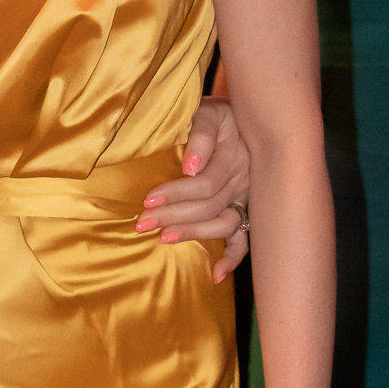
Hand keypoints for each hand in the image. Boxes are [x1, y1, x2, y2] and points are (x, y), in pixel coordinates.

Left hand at [137, 96, 250, 280]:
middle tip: (143, 224)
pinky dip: (232, 259)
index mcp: (233, 154)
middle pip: (209, 205)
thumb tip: (191, 167)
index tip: (148, 201)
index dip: (176, 194)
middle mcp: (242, 178)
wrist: (245, 115)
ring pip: (224, 223)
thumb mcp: (207, 111)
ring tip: (164, 239)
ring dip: (194, 234)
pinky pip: (244, 239)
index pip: (205, 182)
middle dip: (174, 216)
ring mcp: (246, 197)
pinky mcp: (245, 209)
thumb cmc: (214, 115)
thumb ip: (201, 134)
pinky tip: (214, 275)